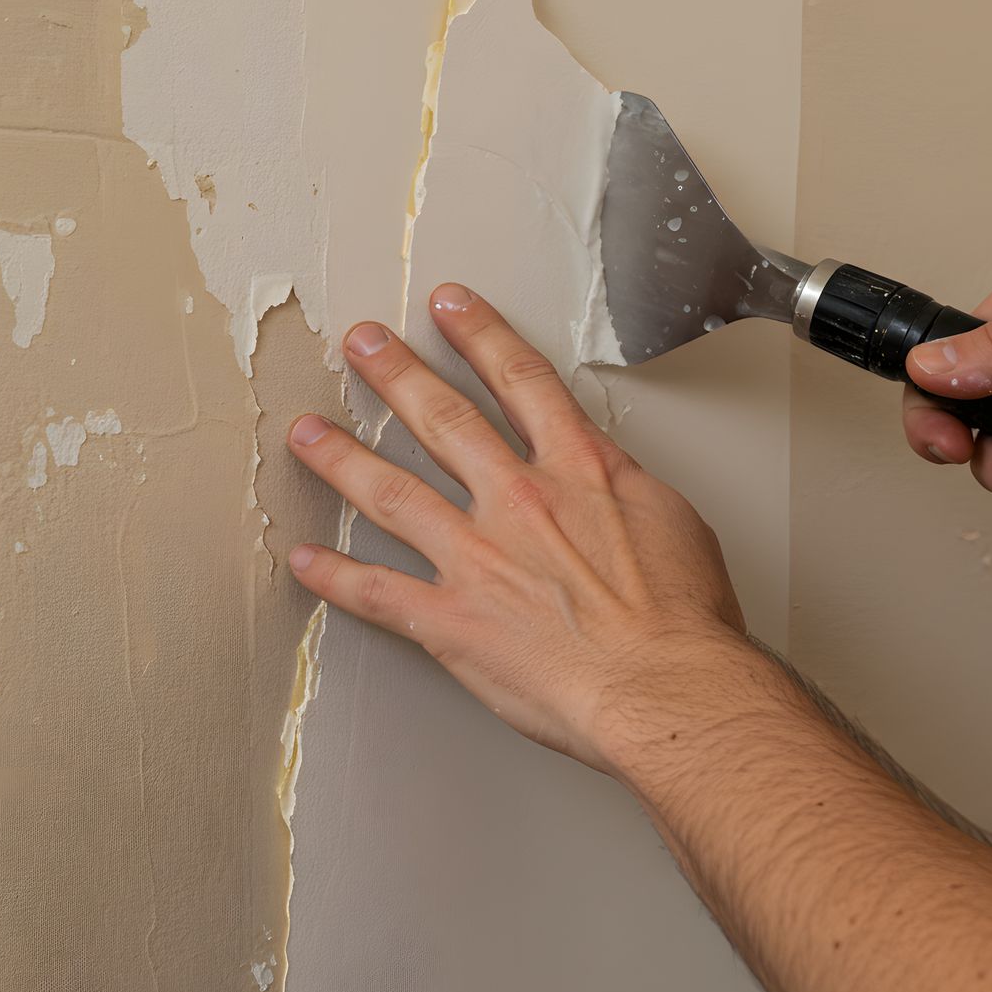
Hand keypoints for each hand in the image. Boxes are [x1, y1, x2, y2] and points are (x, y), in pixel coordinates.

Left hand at [286, 284, 749, 771]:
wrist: (665, 685)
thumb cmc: (684, 619)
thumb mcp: (674, 520)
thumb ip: (625, 486)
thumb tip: (608, 473)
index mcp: (579, 470)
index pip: (520, 381)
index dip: (481, 334)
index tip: (451, 306)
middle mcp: (519, 500)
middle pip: (442, 418)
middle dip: (394, 373)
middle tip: (361, 343)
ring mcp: (478, 558)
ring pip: (393, 493)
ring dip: (342, 457)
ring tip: (309, 432)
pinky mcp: (452, 622)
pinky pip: (377, 593)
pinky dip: (334, 576)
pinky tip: (306, 559)